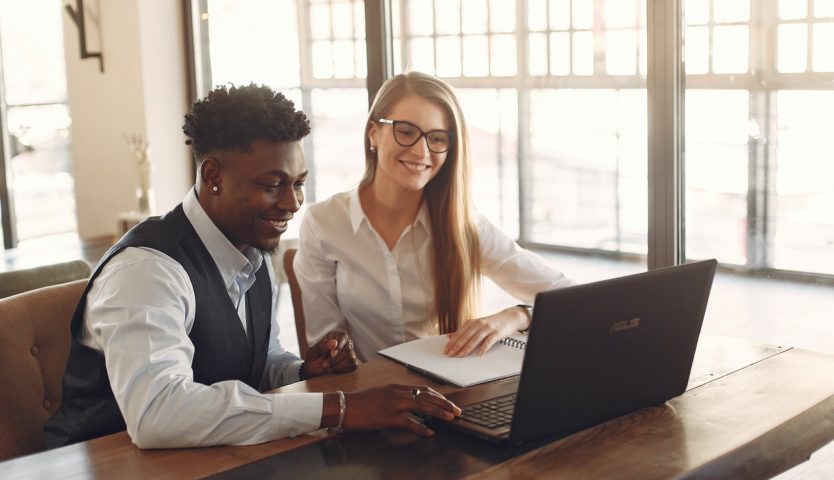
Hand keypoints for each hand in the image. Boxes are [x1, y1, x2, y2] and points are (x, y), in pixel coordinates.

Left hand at [302, 331, 357, 377]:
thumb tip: (334, 343)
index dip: (338, 346)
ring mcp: (349, 353)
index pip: (343, 336)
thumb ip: (322, 345)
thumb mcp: (313, 352)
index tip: (331, 354)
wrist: (313, 371)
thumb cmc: (313, 359)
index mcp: (335, 336)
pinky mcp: (352, 363)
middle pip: (347, 349)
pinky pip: (353, 365)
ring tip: (329, 368)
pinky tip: (335, 369)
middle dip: (336, 359)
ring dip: (339, 365)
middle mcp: (344, 343)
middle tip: (325, 364)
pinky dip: (343, 369)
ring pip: (351, 358)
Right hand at [341, 385, 461, 436]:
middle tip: (457, 411)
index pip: (423, 389)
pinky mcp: (388, 417)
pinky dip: (421, 428)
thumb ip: (396, 396)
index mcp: (396, 387)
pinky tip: (429, 432)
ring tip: (450, 418)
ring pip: (422, 406)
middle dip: (444, 404)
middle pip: (427, 396)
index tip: (448, 403)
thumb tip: (411, 402)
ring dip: (438, 413)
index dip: (438, 396)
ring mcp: (393, 404)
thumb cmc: (360, 402)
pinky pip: (409, 422)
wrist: (343, 406)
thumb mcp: (381, 394)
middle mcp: (397, 393)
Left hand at [443, 306, 528, 356]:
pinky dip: (484, 347)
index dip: (451, 342)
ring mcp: (487, 328)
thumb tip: (449, 337)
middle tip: (450, 354)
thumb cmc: (491, 323)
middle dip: (456, 346)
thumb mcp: (475, 324)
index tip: (446, 350)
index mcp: (472, 322)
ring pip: (475, 339)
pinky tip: (479, 353)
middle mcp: (478, 324)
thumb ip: (463, 331)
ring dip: (467, 348)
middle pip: (465, 336)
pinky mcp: (496, 333)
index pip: (459, 333)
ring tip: (461, 355)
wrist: (508, 317)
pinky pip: (489, 341)